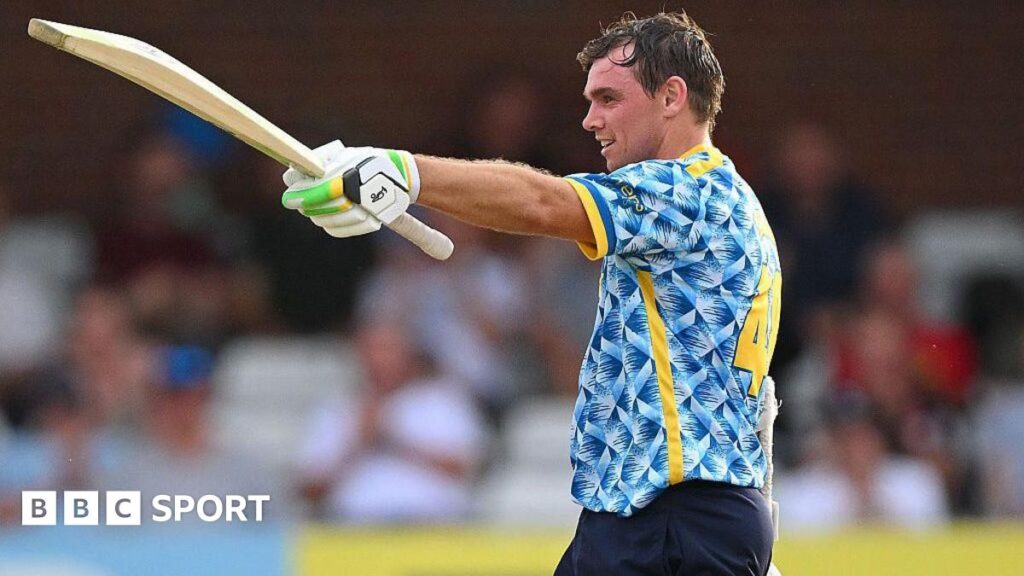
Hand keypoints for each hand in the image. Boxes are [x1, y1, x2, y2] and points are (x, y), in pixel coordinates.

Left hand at [281, 140, 419, 237]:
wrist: (401, 177)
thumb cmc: (367, 163)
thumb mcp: (343, 156)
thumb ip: (317, 164)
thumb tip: (289, 177)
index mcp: (348, 175)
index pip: (316, 190)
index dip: (299, 195)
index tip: (289, 197)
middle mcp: (356, 193)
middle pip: (318, 208)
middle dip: (305, 205)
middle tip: (296, 201)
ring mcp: (362, 210)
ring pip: (325, 221)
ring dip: (316, 215)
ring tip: (312, 208)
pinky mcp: (367, 223)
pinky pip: (338, 231)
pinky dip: (330, 225)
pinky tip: (327, 218)